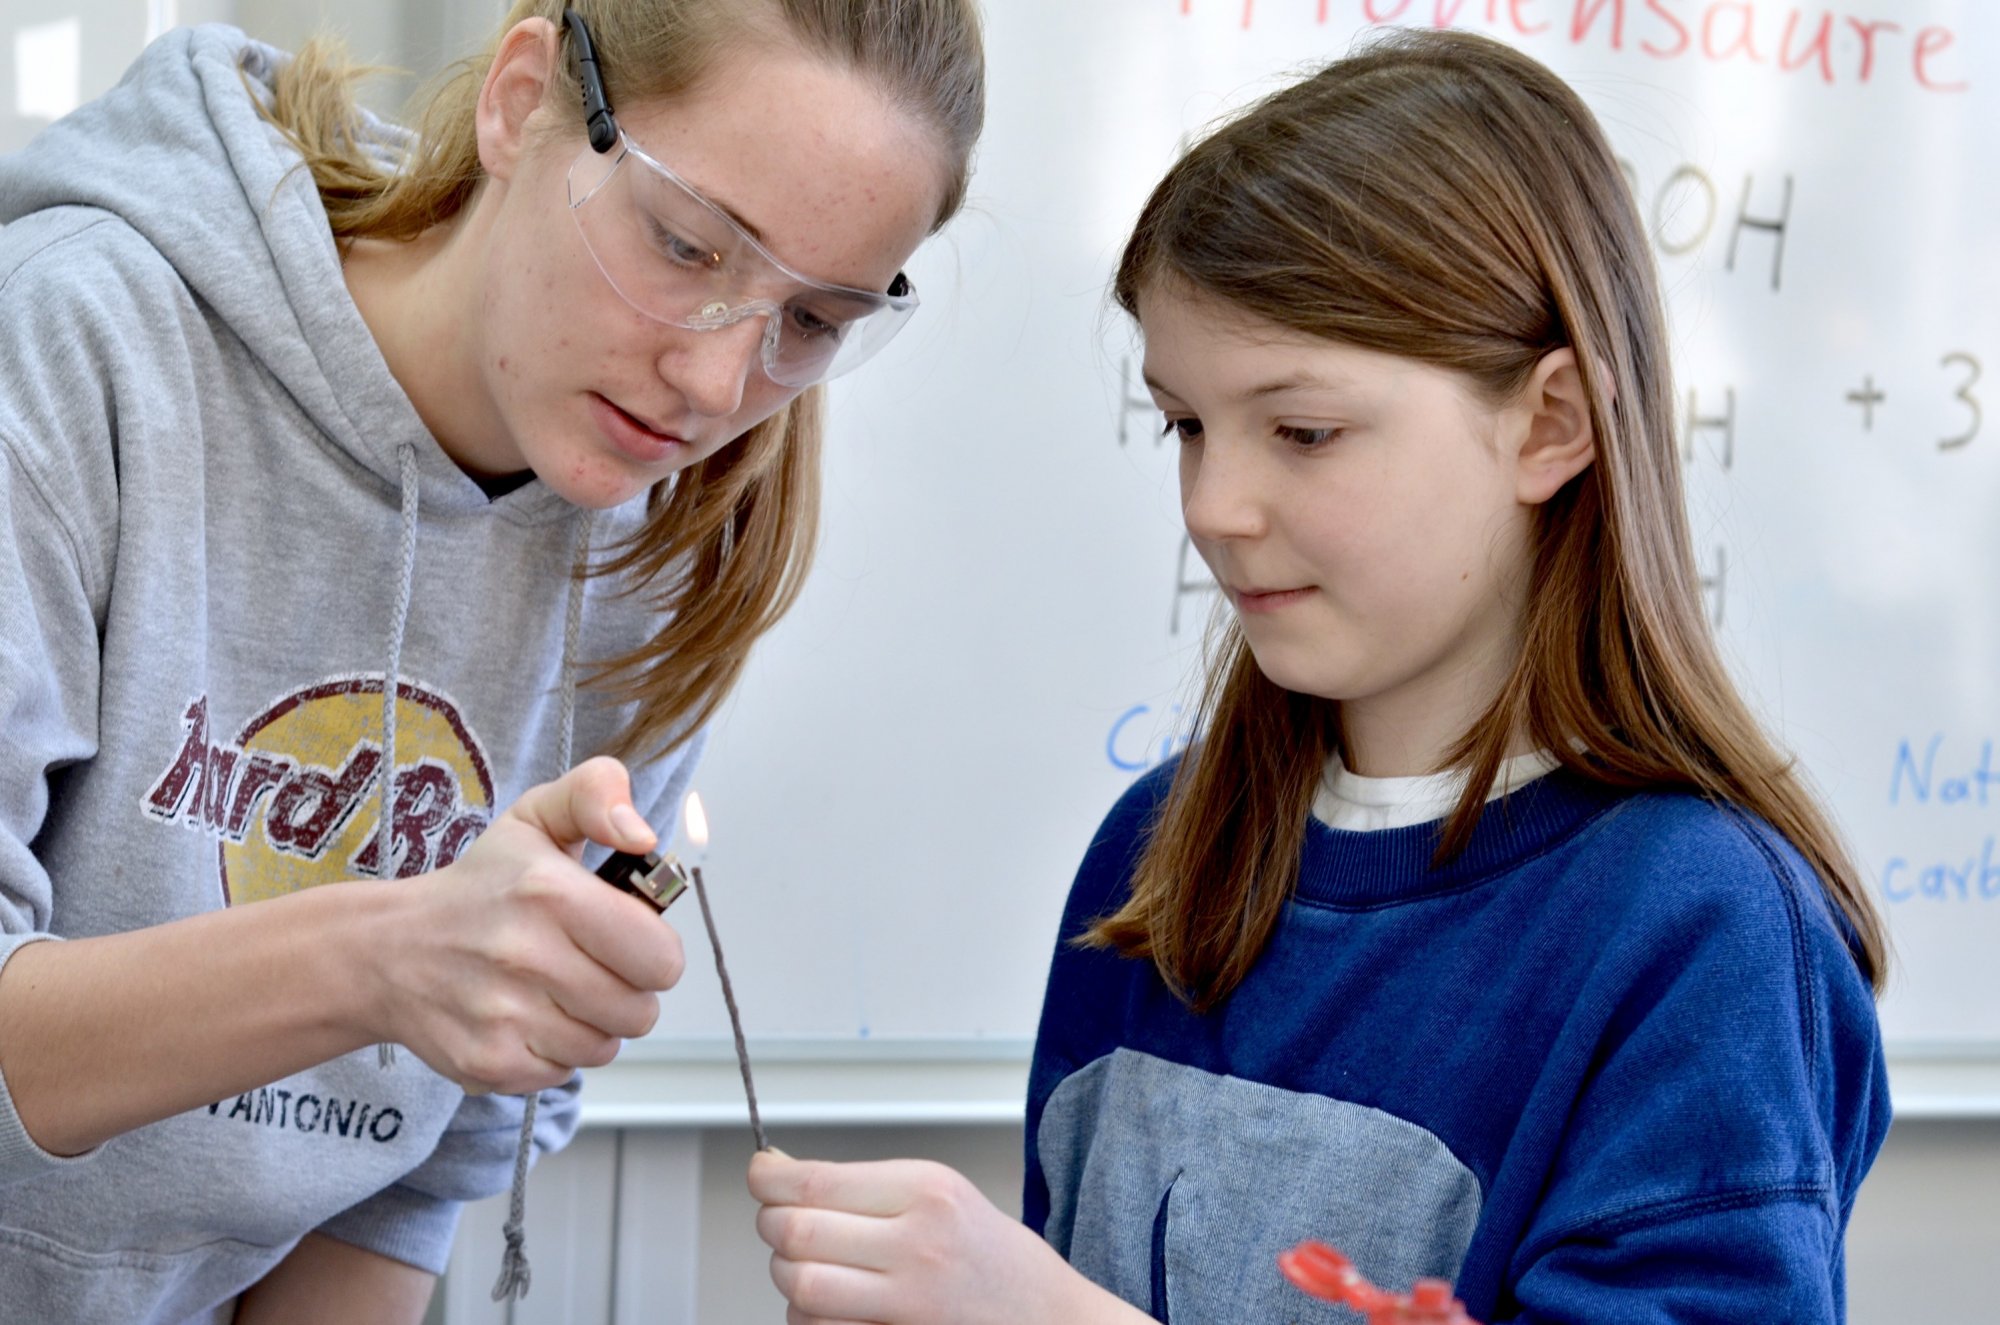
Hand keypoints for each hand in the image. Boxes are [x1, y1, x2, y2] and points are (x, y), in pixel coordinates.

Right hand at [361, 756, 683, 1093]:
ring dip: (591, 1023)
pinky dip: (554, 1051)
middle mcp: (526, 958)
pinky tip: (526, 1016)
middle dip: (626, 989)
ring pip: (605, 1047)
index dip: (653, 950)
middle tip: (589, 963)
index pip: (662, 959)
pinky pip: (564, 1073)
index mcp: (551, 893)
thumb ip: (598, 794)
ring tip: (554, 988)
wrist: (387, 950)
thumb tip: (642, 835)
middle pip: (640, 1012)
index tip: (623, 936)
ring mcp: (504, 1017)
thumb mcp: (537, 817)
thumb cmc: (482, 885)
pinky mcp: (488, 1063)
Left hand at [750, 1151, 1127, 1324]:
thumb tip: (776, 1172)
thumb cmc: (993, 1257)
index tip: (760, 1177)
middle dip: (772, 1227)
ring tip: (810, 1266)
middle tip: (779, 1222)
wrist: (1051, 1319)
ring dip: (788, 1277)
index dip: (768, 1181)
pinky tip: (832, 1306)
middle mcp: (917, 1245)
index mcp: (927, 1191)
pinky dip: (809, 1319)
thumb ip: (859, 1185)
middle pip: (796, 1234)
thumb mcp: (940, 1193)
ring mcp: (909, 1303)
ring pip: (798, 1288)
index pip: (814, 1182)